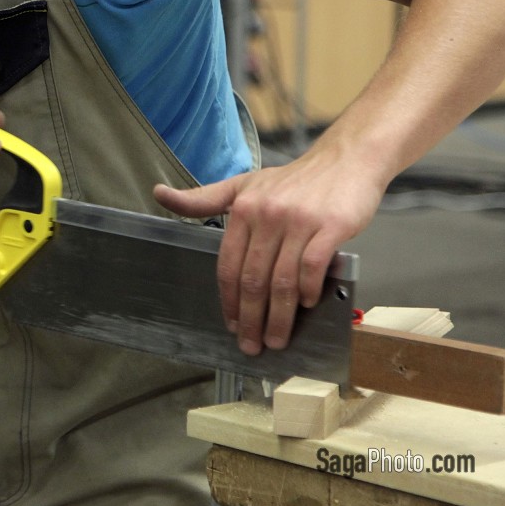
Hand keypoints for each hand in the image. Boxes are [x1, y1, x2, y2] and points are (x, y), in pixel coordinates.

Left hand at [153, 148, 383, 354]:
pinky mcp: (331, 226)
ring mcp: (299, 221)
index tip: (232, 326)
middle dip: (251, 318)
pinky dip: (308, 290)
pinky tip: (307, 305)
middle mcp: (267, 215)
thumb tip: (159, 194)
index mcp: (243, 209)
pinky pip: (314, 267)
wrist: (345, 161)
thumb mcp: (242, 185)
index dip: (228, 301)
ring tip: (277, 339)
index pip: (228, 265)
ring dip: (279, 316)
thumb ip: (203, 198)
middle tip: (252, 345)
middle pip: (253, 279)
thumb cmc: (293, 180)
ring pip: (282, 280)